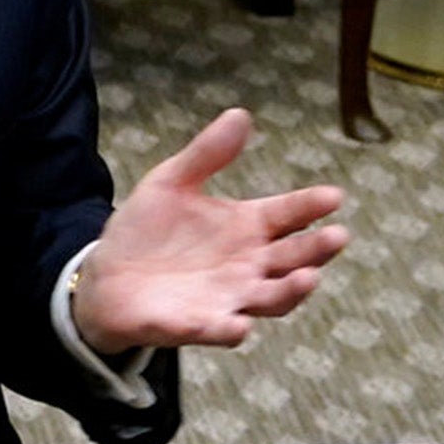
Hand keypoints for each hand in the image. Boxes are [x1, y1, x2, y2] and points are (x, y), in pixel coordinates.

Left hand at [71, 107, 346, 354]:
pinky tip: (239, 326)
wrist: (107, 276)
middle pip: (292, 259)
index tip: (333, 196)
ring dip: (290, 291)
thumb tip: (239, 114)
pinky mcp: (196, 325)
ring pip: (270, 299)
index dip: (311, 206)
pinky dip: (228, 329)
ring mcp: (227, 297)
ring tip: (308, 278)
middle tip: (336, 236)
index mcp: (246, 226)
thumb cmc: (149, 231)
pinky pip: (218, 330)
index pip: (288, 214)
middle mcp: (248, 265)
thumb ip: (206, 154)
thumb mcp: (172, 183)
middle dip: (316, 250)